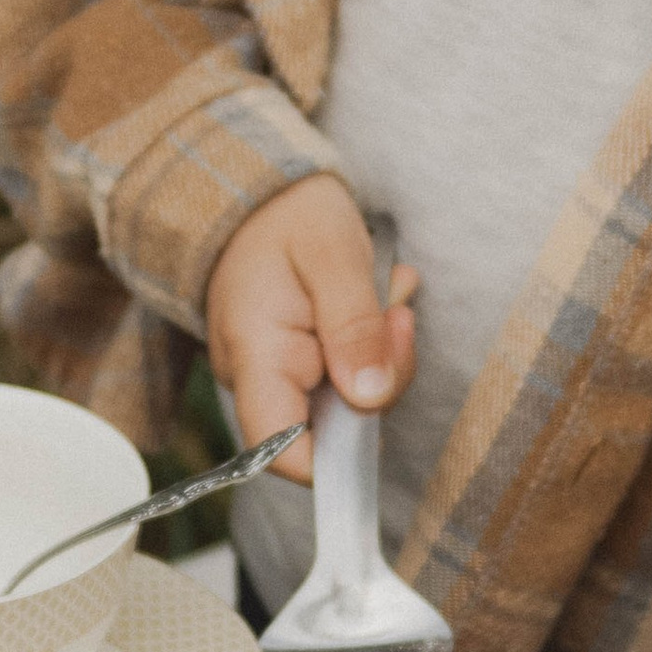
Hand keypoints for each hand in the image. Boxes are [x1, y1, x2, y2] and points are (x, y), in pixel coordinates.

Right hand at [205, 175, 416, 485]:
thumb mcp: (331, 253)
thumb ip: (354, 326)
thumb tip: (370, 398)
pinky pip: (348, 377)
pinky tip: (377, 303)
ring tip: (386, 295)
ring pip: (349, 402)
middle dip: (381, 377)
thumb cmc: (288, 214)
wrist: (258, 191)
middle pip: (332, 429)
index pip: (280, 452)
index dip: (334, 460)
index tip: (380, 405)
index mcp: (254, 357)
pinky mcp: (300, 363)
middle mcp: (258, 379)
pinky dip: (373, 345)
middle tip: (396, 314)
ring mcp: (278, 374)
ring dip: (383, 354)